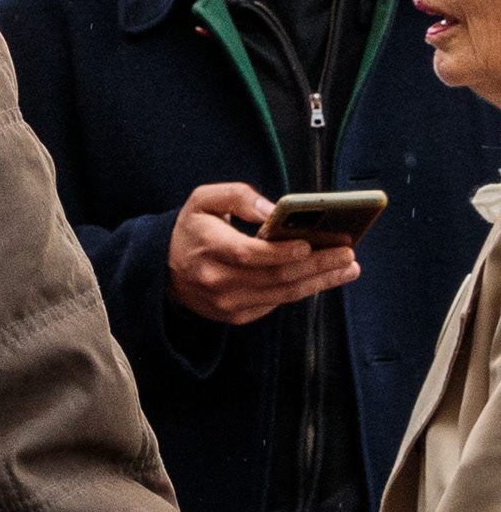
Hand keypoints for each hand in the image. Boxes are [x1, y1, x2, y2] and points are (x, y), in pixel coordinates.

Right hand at [168, 182, 359, 327]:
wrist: (163, 270)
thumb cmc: (193, 230)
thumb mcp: (204, 200)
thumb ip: (238, 196)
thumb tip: (276, 210)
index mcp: (208, 248)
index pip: (249, 255)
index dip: (282, 252)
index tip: (310, 243)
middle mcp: (216, 280)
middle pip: (275, 277)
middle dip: (316, 265)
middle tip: (347, 254)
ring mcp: (225, 302)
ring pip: (282, 294)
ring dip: (319, 282)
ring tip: (348, 268)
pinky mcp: (235, 315)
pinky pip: (275, 304)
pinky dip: (302, 290)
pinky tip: (323, 278)